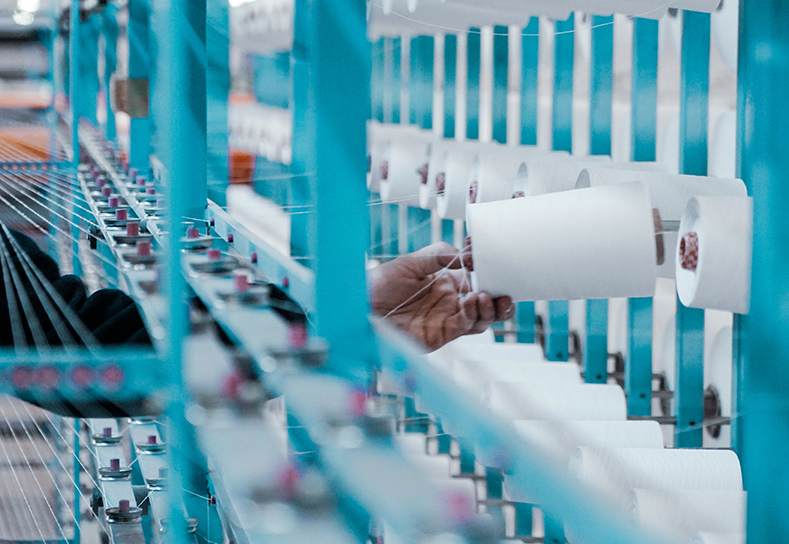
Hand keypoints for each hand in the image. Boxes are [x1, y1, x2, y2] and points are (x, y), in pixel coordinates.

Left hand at [369, 242, 513, 350]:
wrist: (359, 308)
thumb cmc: (379, 284)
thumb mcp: (411, 261)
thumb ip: (439, 255)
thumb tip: (468, 257)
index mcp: (446, 282)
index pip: (477, 277)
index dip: (489, 271)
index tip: (492, 258)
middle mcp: (450, 302)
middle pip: (486, 303)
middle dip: (500, 298)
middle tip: (505, 289)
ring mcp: (447, 320)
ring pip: (482, 317)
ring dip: (491, 308)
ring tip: (486, 295)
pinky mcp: (441, 335)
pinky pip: (466, 327)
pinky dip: (475, 315)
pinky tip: (474, 302)